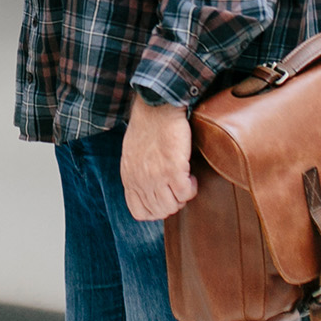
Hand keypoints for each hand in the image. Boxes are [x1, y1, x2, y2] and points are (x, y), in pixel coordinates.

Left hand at [120, 96, 197, 220]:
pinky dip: (192, 187)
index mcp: (129, 178)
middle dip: (173, 203)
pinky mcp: (173, 168)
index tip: (165, 196)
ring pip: (173, 206)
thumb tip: (149, 191)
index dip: (156, 210)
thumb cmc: (147, 127)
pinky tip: (191, 174)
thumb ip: (137, 175)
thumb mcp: (132, 155)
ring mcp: (156, 176)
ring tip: (185, 180)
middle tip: (179, 187)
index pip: (140, 213)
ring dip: (183, 196)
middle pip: (159, 212)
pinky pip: (186, 193)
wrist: (156, 107)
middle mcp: (140, 180)